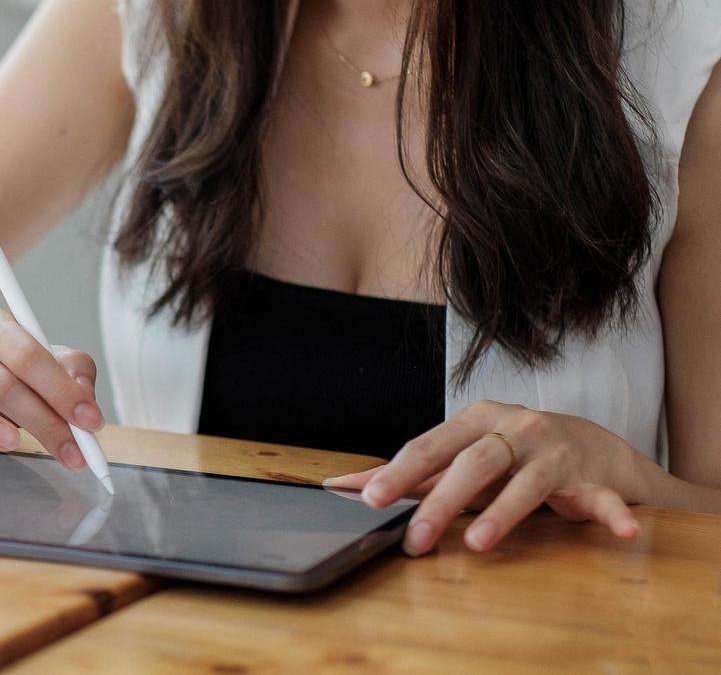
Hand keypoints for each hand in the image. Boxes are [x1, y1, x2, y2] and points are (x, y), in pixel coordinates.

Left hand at [322, 400, 654, 554]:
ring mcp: (555, 451)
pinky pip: (602, 497)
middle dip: (440, 502)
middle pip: (472, 464)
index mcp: (475, 420)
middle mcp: (514, 429)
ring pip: (525, 481)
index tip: (370, 499)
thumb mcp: (462, 456)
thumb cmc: (511, 453)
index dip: (400, 472)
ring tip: (477, 542)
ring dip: (502, 512)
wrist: (592, 445)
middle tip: (414, 538)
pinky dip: (610, 512)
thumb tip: (342, 485)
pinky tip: (620, 529)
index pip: (431, 446)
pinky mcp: (592, 477)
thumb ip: (411, 473)